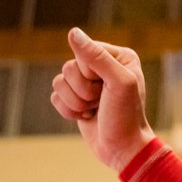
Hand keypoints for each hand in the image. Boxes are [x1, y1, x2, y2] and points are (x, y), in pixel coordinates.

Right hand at [51, 28, 155, 172]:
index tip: (107, 88)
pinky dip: (68, 111)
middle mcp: (103, 66)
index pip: (84, 52)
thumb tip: (73, 32)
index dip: (90, 73)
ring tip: (95, 110)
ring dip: (76, 102)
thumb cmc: (126, 116)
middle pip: (68, 67)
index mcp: (119, 56)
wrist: (123, 149)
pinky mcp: (76, 98)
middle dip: (82, 90)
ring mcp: (88, 83)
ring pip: (59, 81)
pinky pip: (55, 96)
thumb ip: (96, 57)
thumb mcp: (118, 82)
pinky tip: (87, 117)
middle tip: (102, 101)